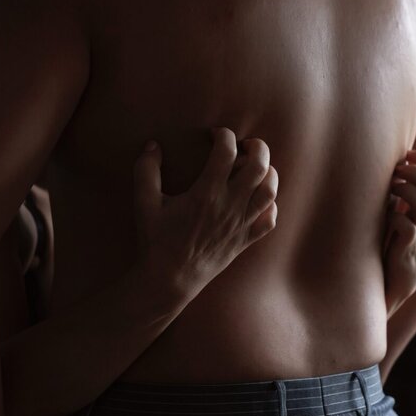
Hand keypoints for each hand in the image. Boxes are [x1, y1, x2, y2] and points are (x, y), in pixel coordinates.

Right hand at [133, 127, 277, 294]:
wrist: (169, 280)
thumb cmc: (156, 241)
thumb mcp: (144, 203)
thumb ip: (146, 170)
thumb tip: (152, 145)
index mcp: (206, 193)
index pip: (226, 151)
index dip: (224, 135)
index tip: (215, 135)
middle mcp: (229, 206)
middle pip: (259, 167)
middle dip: (258, 148)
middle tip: (246, 144)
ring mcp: (240, 224)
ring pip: (270, 191)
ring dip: (269, 172)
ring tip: (258, 167)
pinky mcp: (245, 241)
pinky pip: (270, 220)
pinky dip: (270, 205)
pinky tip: (259, 199)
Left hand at [383, 149, 415, 317]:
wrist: (397, 285)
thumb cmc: (391, 246)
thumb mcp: (398, 217)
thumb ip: (398, 198)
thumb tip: (387, 171)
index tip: (408, 154)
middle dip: (415, 172)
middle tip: (395, 170)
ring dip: (406, 191)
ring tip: (389, 188)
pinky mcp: (407, 251)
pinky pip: (407, 229)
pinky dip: (395, 218)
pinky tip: (384, 216)